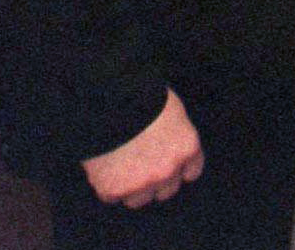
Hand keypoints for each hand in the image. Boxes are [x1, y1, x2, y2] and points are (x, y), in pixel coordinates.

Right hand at [81, 89, 202, 208]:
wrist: (109, 102)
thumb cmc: (141, 95)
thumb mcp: (170, 110)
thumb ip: (173, 133)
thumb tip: (166, 141)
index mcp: (187, 148)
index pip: (191, 171)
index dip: (178, 167)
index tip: (169, 164)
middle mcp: (168, 170)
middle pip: (166, 190)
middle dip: (156, 180)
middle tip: (140, 166)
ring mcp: (141, 183)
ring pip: (138, 199)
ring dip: (130, 188)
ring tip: (119, 167)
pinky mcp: (113, 190)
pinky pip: (111, 196)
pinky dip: (106, 185)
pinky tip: (103, 167)